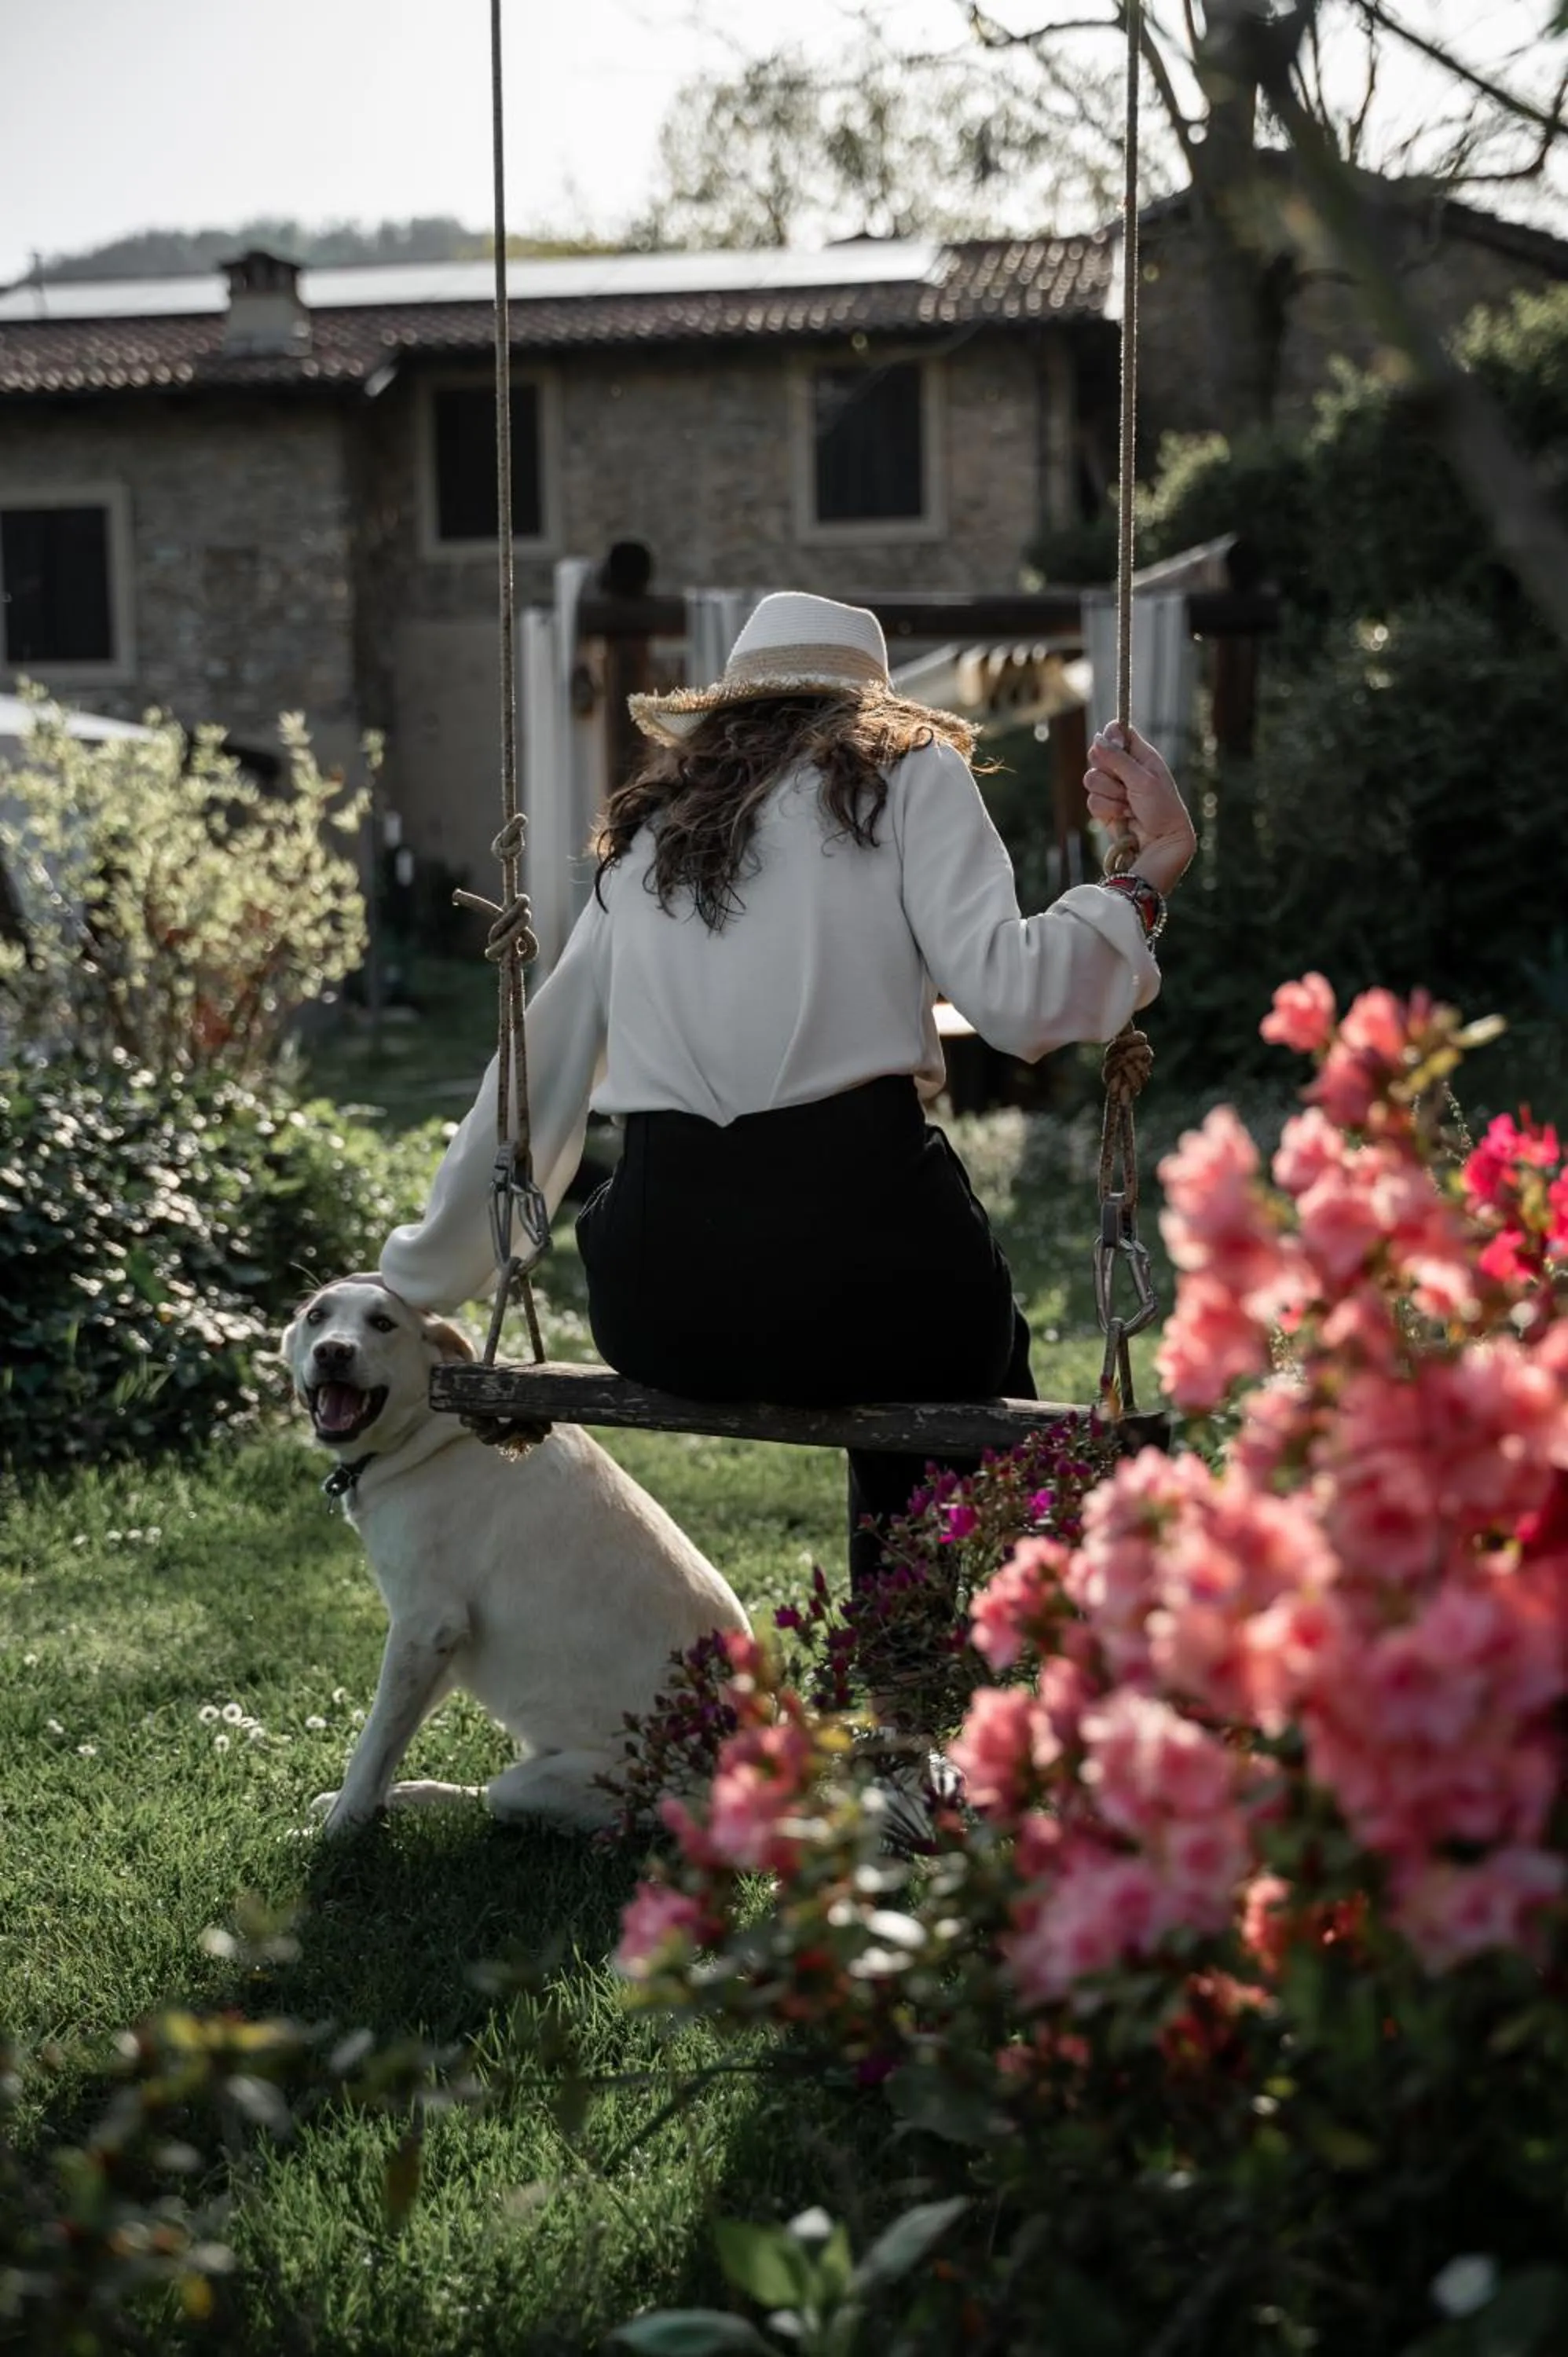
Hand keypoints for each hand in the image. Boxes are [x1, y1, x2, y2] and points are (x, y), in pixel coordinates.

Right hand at [1083, 723, 1196, 899]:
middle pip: (1097, 753)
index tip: (1111, 745)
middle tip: (1124, 782)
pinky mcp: (1105, 808)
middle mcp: (1125, 769)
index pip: (1118, 732)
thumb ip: (1118, 759)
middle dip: (1106, 770)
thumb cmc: (1161, 809)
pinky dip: (1106, 810)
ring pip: (1091, 779)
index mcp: (1141, 756)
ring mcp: (1114, 789)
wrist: (1161, 844)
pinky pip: (1091, 800)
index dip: (1110, 735)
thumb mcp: (1143, 780)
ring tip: (1128, 804)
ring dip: (1109, 794)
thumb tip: (1097, 738)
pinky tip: (1123, 816)